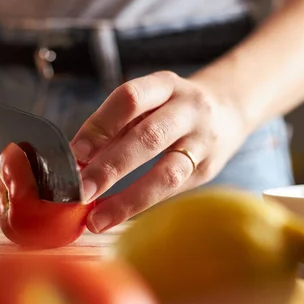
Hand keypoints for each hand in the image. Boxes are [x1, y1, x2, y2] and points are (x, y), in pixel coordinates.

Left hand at [71, 71, 247, 232]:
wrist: (227, 111)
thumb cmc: (172, 108)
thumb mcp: (148, 102)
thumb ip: (115, 126)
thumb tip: (77, 162)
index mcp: (166, 85)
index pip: (130, 98)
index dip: (101, 125)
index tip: (76, 153)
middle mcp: (189, 109)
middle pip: (148, 137)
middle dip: (110, 167)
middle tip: (80, 191)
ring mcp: (202, 141)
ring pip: (167, 172)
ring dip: (128, 199)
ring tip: (97, 218)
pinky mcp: (208, 170)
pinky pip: (174, 192)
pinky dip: (142, 205)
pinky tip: (117, 216)